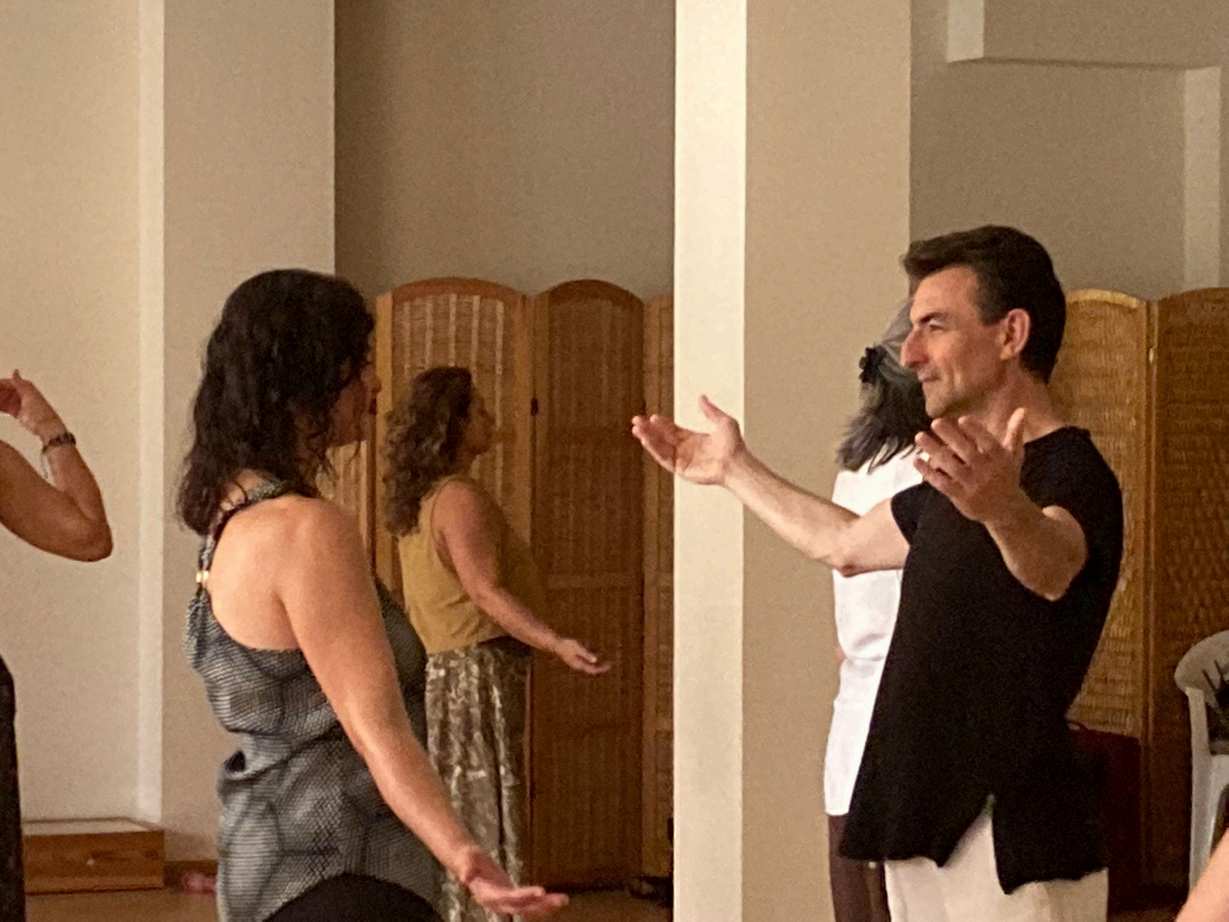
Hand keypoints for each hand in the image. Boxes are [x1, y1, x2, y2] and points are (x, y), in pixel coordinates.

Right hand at [0, 370, 64, 442]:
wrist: (46, 426)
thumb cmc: (40, 411)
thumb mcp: (29, 395)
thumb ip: (20, 383)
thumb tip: (15, 371)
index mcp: (26, 387)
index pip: (7, 383)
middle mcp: (22, 393)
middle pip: (3, 390)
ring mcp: (19, 403)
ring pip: (3, 399)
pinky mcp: (17, 411)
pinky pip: (4, 407)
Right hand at [456, 845, 567, 916]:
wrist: (466, 863)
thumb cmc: (466, 859)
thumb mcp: (466, 860)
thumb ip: (466, 868)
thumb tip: (464, 877)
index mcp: (488, 895)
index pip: (509, 897)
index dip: (525, 896)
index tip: (541, 892)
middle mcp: (498, 902)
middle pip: (522, 907)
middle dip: (542, 905)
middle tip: (561, 900)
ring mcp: (505, 901)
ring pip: (528, 907)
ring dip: (546, 906)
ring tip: (564, 900)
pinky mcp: (510, 896)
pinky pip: (528, 902)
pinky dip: (541, 902)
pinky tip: (555, 900)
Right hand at [552, 637, 611, 675]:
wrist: (555, 644)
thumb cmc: (566, 644)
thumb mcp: (577, 648)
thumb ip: (586, 654)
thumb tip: (595, 660)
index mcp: (579, 664)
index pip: (592, 669)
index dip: (601, 669)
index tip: (609, 666)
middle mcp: (578, 665)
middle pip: (591, 670)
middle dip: (600, 668)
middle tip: (610, 664)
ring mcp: (576, 663)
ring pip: (589, 667)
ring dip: (597, 666)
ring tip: (605, 663)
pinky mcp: (575, 659)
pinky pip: (586, 663)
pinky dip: (592, 661)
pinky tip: (596, 657)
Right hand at [631, 394, 743, 485]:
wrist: (736, 463)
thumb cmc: (734, 446)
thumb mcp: (723, 422)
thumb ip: (710, 410)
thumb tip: (701, 397)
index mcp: (693, 438)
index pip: (671, 429)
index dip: (661, 423)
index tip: (652, 416)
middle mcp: (685, 449)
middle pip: (662, 437)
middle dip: (649, 429)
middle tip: (636, 421)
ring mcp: (682, 459)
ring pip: (660, 447)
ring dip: (648, 438)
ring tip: (637, 429)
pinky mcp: (681, 469)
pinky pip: (664, 458)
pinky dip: (654, 449)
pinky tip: (646, 440)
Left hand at [913, 409, 1027, 524]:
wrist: (1006, 510)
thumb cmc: (1007, 476)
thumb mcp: (1014, 455)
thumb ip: (1014, 432)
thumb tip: (1022, 409)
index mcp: (1000, 459)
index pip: (988, 443)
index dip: (976, 432)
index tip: (962, 419)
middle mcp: (986, 472)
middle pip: (967, 453)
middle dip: (951, 437)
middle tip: (935, 422)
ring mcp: (972, 485)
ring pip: (951, 467)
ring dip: (934, 451)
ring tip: (920, 436)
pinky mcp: (960, 497)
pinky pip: (942, 483)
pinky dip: (928, 473)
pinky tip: (916, 460)